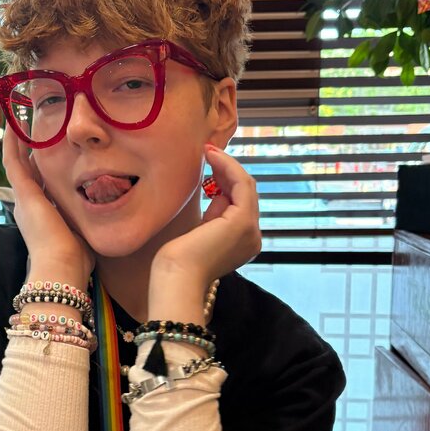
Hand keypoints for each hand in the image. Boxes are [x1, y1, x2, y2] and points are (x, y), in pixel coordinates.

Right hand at [2, 124, 94, 284]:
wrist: (62, 268)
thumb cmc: (76, 259)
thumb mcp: (82, 232)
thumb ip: (86, 220)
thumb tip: (102, 215)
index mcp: (42, 214)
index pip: (41, 182)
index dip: (43, 164)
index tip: (49, 146)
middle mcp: (29, 204)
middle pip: (26, 168)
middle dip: (27, 147)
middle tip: (29, 123)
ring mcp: (24, 198)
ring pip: (16, 161)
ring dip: (16, 139)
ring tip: (18, 116)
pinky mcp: (23, 194)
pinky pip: (13, 161)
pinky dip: (11, 143)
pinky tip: (14, 124)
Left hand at [151, 144, 261, 288]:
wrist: (176, 278)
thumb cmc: (178, 261)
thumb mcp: (200, 232)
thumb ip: (214, 215)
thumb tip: (218, 193)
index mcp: (243, 242)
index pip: (240, 203)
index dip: (226, 179)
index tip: (208, 163)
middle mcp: (252, 237)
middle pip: (245, 192)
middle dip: (226, 170)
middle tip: (207, 152)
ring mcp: (250, 230)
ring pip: (245, 186)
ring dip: (226, 165)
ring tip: (207, 151)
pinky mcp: (243, 221)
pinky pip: (241, 184)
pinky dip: (227, 166)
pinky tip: (211, 157)